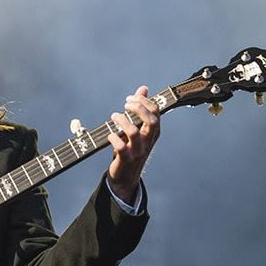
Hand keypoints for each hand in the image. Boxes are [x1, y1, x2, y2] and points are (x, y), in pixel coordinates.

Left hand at [107, 86, 160, 203]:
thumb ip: (140, 108)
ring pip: (133, 132)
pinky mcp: (126, 160)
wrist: (126, 177)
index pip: (156, 112)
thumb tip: (143, 88)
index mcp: (153, 132)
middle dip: (138, 108)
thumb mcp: (137, 129)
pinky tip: (110, 134)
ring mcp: (138, 151)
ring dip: (122, 121)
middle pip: (151, 120)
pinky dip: (113, 137)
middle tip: (125, 104)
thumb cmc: (130, 148)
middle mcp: (148, 141)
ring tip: (114, 116)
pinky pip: (120, 147)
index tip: (130, 98)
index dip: (143, 101)